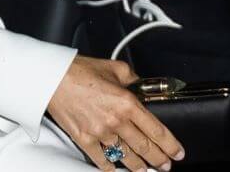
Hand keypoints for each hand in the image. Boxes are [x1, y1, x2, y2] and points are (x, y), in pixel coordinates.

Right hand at [47, 56, 184, 171]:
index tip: (177, 152)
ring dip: (138, 166)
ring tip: (146, 170)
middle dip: (158, 159)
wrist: (52, 78)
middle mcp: (116, 120)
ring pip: (126, 157)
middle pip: (144, 147)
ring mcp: (100, 133)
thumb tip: (143, 86)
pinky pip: (102, 161)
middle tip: (165, 165)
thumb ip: (134, 78)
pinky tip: (117, 169)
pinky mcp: (84, 140)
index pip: (156, 129)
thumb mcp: (115, 68)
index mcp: (127, 102)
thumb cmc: (81, 71)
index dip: (170, 144)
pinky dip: (111, 168)